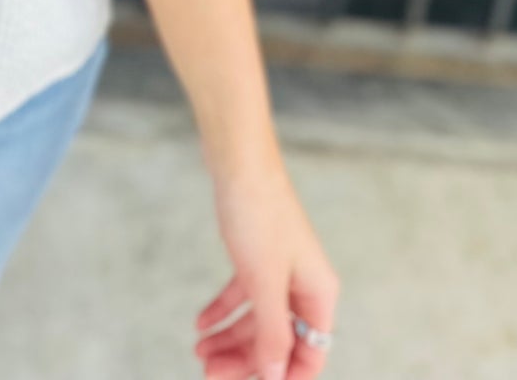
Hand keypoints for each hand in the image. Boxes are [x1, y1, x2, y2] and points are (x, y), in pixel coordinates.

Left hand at [193, 153, 338, 377]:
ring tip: (198, 352)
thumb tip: (275, 377)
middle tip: (208, 374)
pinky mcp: (255, 254)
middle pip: (279, 341)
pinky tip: (200, 323)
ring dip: (230, 339)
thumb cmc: (258, 214)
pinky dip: (222, 310)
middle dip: (247, 362)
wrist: (237, 159)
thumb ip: (272, 333)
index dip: (283, 378)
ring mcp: (279, 269)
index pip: (309, 355)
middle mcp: (303, 285)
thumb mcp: (264, 281)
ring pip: (258, 320)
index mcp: (318, 294)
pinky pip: (243, 295)